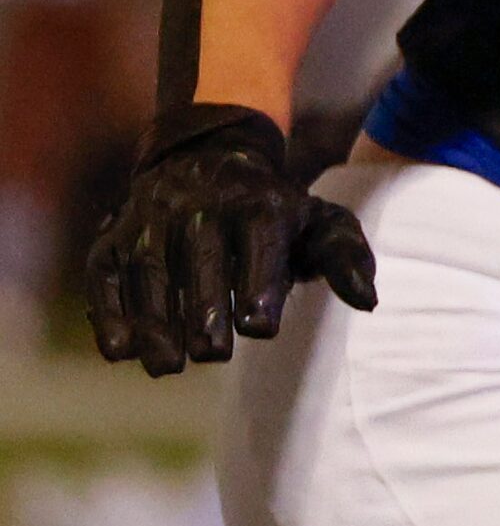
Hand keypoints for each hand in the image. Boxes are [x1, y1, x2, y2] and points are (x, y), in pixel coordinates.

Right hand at [84, 103, 376, 376]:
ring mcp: (152, 219)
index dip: (257, 285)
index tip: (260, 328)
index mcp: (259, 203)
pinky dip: (109, 311)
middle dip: (203, 307)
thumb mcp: (320, 222)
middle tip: (212, 356)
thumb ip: (346, 259)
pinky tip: (119, 350)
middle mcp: (201, 205)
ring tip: (168, 366)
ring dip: (154, 320)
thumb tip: (368, 301)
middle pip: (200, 257)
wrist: (210, 159)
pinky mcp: (114, 236)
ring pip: (149, 268)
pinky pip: (105, 273)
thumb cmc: (276, 211)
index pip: (257, 242)